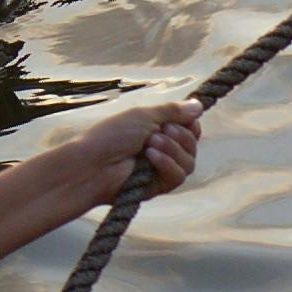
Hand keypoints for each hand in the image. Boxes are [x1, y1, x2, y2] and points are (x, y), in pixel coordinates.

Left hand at [68, 100, 202, 205]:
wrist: (92, 165)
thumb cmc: (111, 136)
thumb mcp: (143, 116)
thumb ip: (172, 111)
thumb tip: (199, 105)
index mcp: (157, 129)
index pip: (190, 127)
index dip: (191, 123)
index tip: (185, 118)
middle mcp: (163, 148)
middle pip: (193, 143)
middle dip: (180, 135)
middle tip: (159, 131)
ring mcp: (161, 169)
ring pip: (189, 161)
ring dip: (173, 149)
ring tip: (150, 143)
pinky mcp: (159, 186)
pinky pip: (179, 176)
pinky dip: (168, 164)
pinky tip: (151, 157)